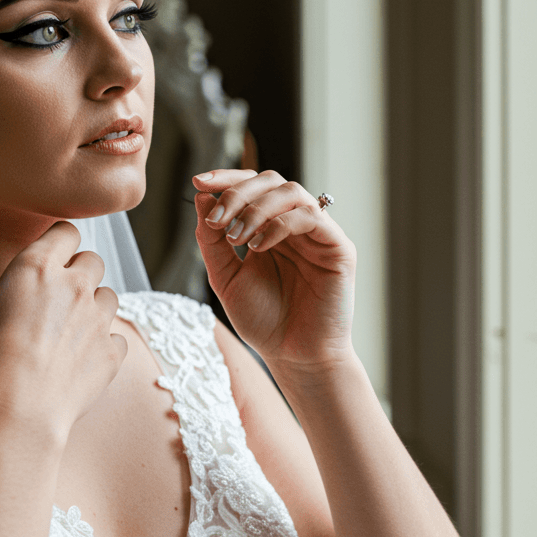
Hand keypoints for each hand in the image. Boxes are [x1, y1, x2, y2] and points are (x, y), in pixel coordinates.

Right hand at [0, 221, 125, 434]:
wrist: (19, 413)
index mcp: (37, 268)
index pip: (65, 231)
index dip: (59, 241)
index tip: (51, 254)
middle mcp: (75, 286)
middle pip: (93, 259)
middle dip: (80, 270)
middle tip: (58, 292)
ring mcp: (98, 318)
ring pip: (109, 295)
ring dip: (94, 304)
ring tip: (71, 325)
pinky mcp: (112, 352)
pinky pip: (118, 337)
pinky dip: (105, 342)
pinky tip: (84, 356)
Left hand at [194, 169, 355, 369]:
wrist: (294, 357)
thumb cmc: (264, 322)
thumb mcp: (225, 278)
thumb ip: (212, 241)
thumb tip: (201, 197)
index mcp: (270, 227)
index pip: (251, 186)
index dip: (226, 178)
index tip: (197, 182)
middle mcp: (295, 225)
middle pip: (270, 180)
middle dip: (237, 192)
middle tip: (215, 219)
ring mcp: (319, 234)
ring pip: (291, 192)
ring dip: (256, 208)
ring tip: (235, 237)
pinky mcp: (339, 248)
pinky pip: (311, 217)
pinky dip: (279, 224)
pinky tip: (258, 247)